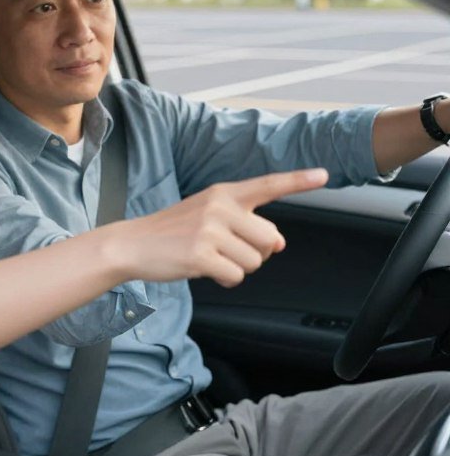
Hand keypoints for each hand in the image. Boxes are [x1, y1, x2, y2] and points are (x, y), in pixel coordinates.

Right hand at [114, 168, 327, 287]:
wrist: (132, 244)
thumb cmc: (172, 232)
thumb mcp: (206, 215)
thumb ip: (244, 223)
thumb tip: (280, 243)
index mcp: (223, 193)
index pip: (267, 185)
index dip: (298, 181)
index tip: (323, 175)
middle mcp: (219, 207)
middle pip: (271, 239)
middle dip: (257, 254)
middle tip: (227, 251)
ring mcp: (210, 230)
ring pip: (255, 262)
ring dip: (238, 268)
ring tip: (210, 258)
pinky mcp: (201, 255)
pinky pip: (236, 276)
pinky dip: (225, 280)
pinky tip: (204, 270)